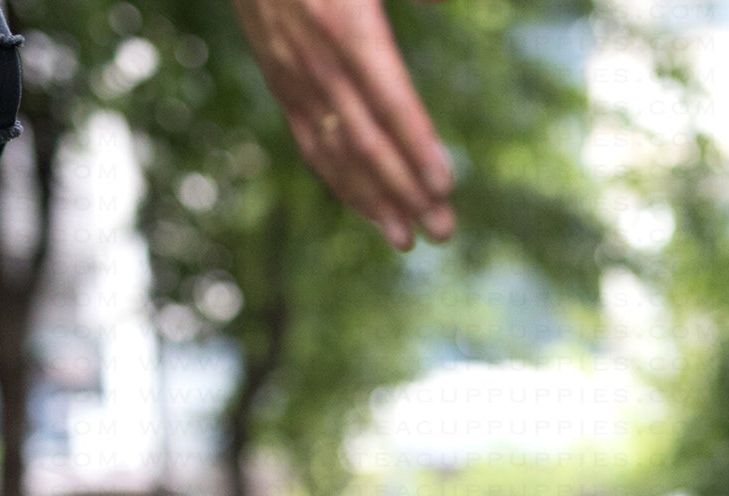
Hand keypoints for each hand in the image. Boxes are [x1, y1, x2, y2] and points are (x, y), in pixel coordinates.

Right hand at [229, 0, 454, 250]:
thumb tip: (447, 4)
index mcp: (346, 24)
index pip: (389, 99)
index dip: (416, 145)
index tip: (444, 185)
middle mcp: (316, 60)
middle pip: (367, 140)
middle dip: (405, 191)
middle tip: (444, 231)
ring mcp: (293, 76)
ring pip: (336, 152)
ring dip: (374, 201)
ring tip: (408, 239)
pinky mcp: (281, 80)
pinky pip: (311, 141)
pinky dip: (339, 180)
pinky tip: (366, 207)